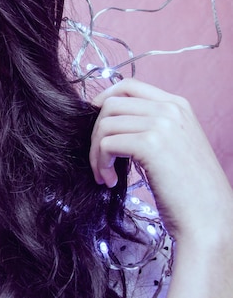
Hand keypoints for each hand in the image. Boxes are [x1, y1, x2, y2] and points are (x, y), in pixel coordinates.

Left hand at [89, 78, 232, 241]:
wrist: (207, 218)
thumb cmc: (186, 189)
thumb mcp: (172, 145)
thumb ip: (149, 125)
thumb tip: (106, 118)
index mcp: (178, 105)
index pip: (129, 86)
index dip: (104, 98)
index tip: (95, 120)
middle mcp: (171, 109)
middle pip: (111, 104)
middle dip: (96, 133)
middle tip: (100, 161)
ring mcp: (162, 124)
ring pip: (105, 125)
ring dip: (96, 153)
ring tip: (105, 175)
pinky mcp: (150, 144)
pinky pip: (107, 144)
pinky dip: (101, 163)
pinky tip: (110, 182)